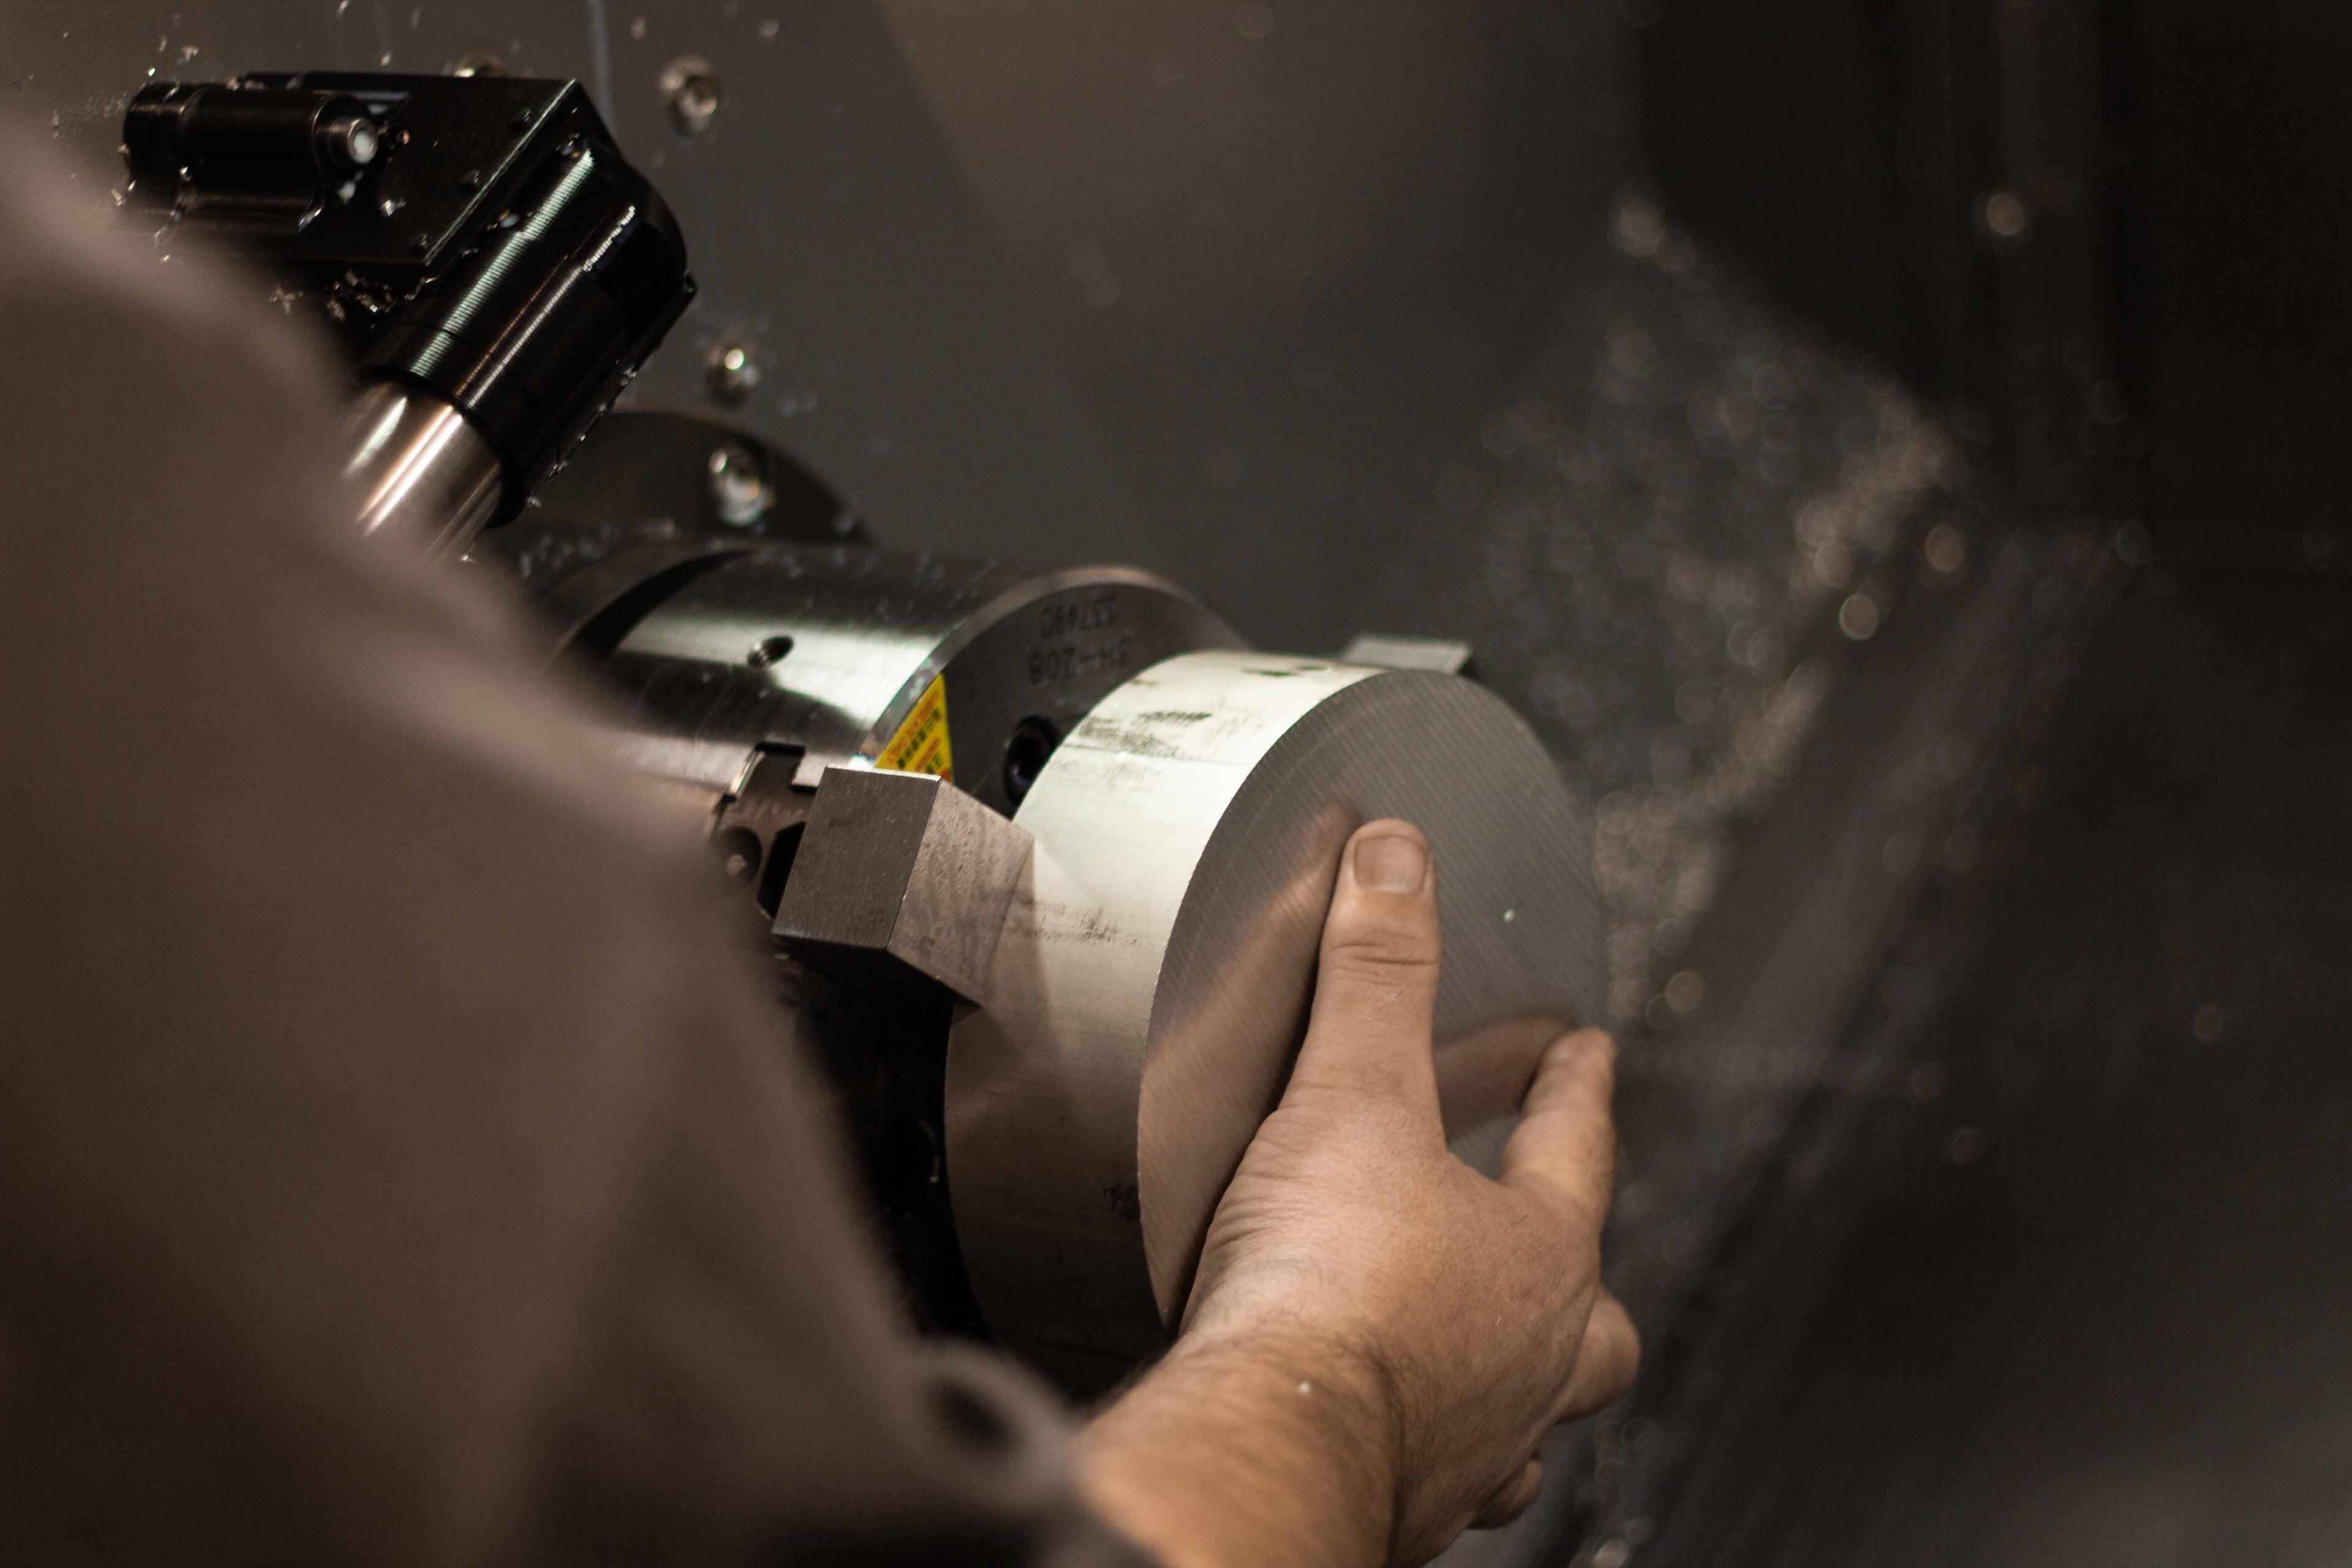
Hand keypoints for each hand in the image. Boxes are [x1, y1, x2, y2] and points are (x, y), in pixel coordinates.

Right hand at [1080, 819, 1637, 1567]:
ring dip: (1517, 1375)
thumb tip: (1397, 860)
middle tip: (1550, 1235)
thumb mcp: (1352, 1092)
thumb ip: (1376, 974)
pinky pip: (1450, 1474)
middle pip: (1595, 1317)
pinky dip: (1434, 1445)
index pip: (1579, 1146)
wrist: (1270, 1442)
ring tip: (1480, 1353)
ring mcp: (1480, 1447)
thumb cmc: (1327, 1287)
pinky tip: (1394, 1433)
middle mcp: (1532, 1362)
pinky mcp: (1406, 1504)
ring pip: (1534, 1411)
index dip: (1575, 1087)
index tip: (1585, 1054)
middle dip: (1579, 1271)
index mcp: (1539, 1256)